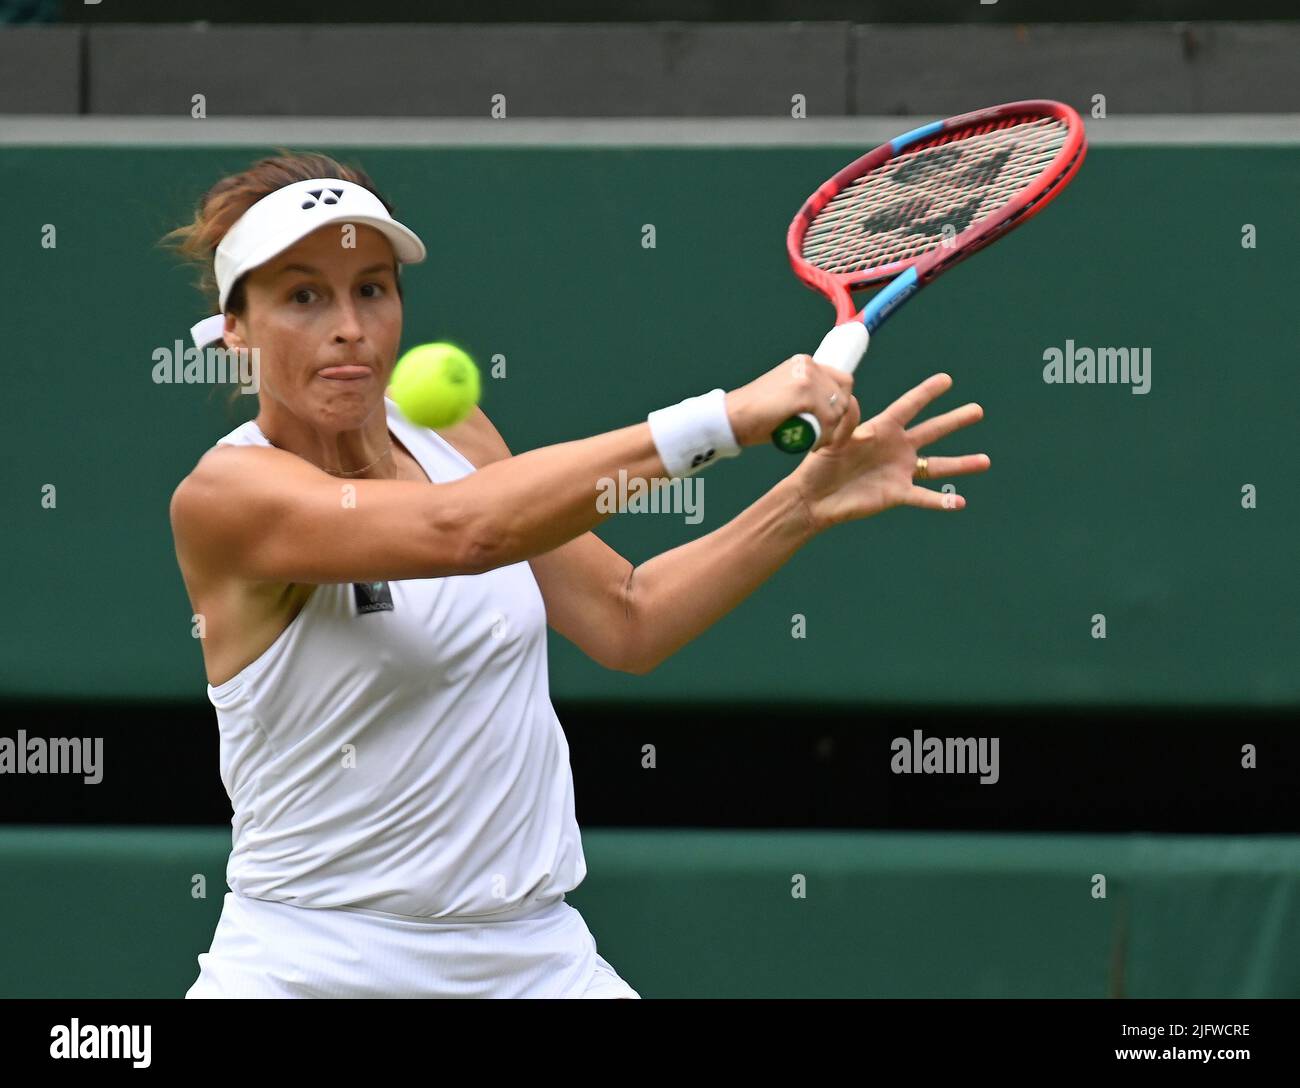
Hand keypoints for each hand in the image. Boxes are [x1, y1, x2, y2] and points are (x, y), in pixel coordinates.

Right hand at [724, 354, 853, 447]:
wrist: (732, 416)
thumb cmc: (756, 413)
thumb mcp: (785, 394)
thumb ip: (805, 393)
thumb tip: (829, 406)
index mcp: (804, 362)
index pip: (841, 380)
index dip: (840, 402)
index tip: (831, 421)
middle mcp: (808, 365)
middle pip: (843, 394)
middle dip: (837, 418)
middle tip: (822, 435)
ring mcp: (806, 377)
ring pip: (837, 409)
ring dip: (830, 430)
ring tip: (814, 441)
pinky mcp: (803, 393)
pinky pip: (828, 418)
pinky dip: (824, 435)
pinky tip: (812, 443)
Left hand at [791, 372, 989, 531]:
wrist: (815, 497)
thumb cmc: (819, 465)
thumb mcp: (831, 439)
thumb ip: (844, 422)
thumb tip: (851, 401)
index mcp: (881, 429)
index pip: (909, 406)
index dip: (927, 393)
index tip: (946, 380)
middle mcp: (896, 448)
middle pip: (932, 431)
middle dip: (955, 420)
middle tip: (977, 410)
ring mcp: (900, 471)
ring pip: (937, 465)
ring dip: (961, 464)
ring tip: (986, 461)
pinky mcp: (897, 493)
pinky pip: (924, 497)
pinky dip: (941, 501)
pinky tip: (959, 503)